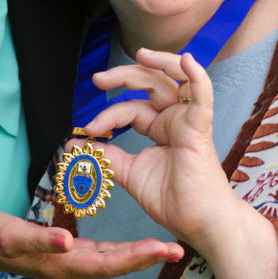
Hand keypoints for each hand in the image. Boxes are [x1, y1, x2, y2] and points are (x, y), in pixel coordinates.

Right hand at [0, 211, 182, 278]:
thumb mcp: (11, 235)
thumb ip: (39, 239)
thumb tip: (67, 240)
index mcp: (63, 265)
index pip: (108, 264)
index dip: (136, 258)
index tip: (161, 250)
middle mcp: (72, 268)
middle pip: (117, 266)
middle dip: (148, 258)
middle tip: (178, 250)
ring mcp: (72, 263)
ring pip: (114, 262)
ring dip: (141, 256)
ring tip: (168, 249)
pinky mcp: (70, 255)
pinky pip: (104, 256)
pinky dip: (125, 251)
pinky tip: (140, 247)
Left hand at [83, 48, 277, 278]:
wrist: (198, 224)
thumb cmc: (173, 201)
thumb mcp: (129, 173)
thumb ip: (107, 156)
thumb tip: (75, 145)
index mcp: (159, 127)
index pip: (130, 109)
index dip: (108, 116)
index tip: (89, 132)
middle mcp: (174, 119)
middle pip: (150, 84)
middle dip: (123, 77)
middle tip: (98, 79)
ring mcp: (188, 121)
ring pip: (174, 81)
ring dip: (159, 63)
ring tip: (141, 54)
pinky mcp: (200, 129)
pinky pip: (202, 97)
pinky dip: (197, 76)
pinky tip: (188, 60)